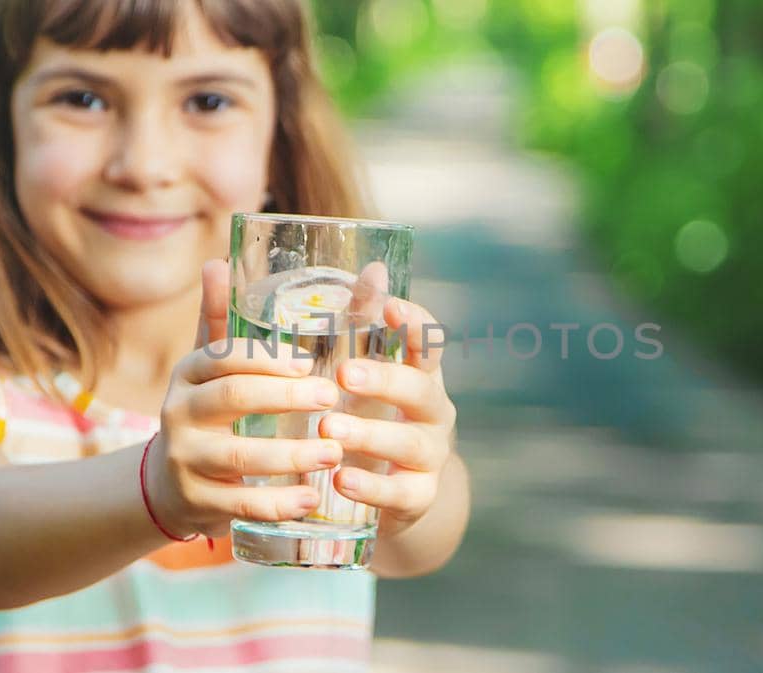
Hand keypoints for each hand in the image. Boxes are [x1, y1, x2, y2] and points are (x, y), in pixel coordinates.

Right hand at [143, 260, 342, 538]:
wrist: (168, 482)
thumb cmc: (207, 410)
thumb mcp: (210, 366)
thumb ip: (222, 319)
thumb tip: (220, 261)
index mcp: (189, 373)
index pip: (224, 356)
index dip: (265, 358)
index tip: (307, 361)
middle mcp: (179, 413)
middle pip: (232, 399)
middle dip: (284, 398)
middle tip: (331, 397)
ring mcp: (186, 460)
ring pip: (238, 457)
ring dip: (289, 455)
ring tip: (333, 452)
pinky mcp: (197, 501)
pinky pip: (240, 504)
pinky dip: (277, 503)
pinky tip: (311, 498)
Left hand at [319, 296, 456, 537]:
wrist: (394, 493)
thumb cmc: (370, 415)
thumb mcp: (362, 369)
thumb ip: (361, 322)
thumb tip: (373, 266)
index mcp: (420, 374)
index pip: (429, 342)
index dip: (414, 323)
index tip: (389, 306)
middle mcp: (433, 411)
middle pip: (420, 390)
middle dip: (384, 380)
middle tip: (344, 374)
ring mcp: (430, 455)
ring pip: (410, 442)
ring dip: (370, 434)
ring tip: (329, 429)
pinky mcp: (418, 496)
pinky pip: (402, 493)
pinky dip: (372, 487)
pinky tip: (341, 478)